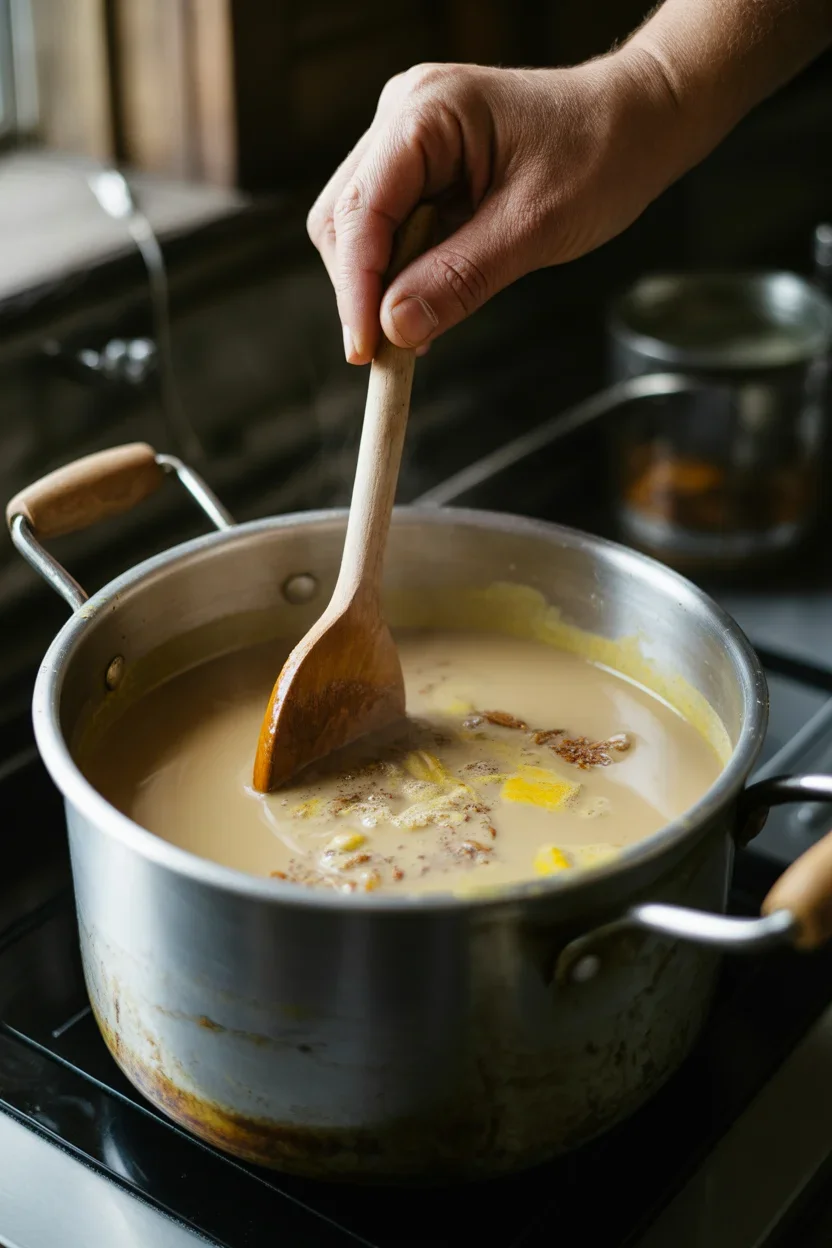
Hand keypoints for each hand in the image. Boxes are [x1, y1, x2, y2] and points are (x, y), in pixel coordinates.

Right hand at [306, 55, 676, 363]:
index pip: (360, 210)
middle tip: (390, 354)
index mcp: (426, 112)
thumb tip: (394, 329)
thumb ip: (460, 278)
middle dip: (362, 290)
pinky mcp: (420, 163)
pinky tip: (426, 303)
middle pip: (344, 218)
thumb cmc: (600, 155)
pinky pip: (390, 227)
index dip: (355, 289)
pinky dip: (401, 272)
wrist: (637, 121)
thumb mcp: (535, 228)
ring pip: (359, 227)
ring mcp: (407, 137)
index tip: (367, 353)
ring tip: (416, 330)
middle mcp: (403, 114)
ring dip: (380, 285)